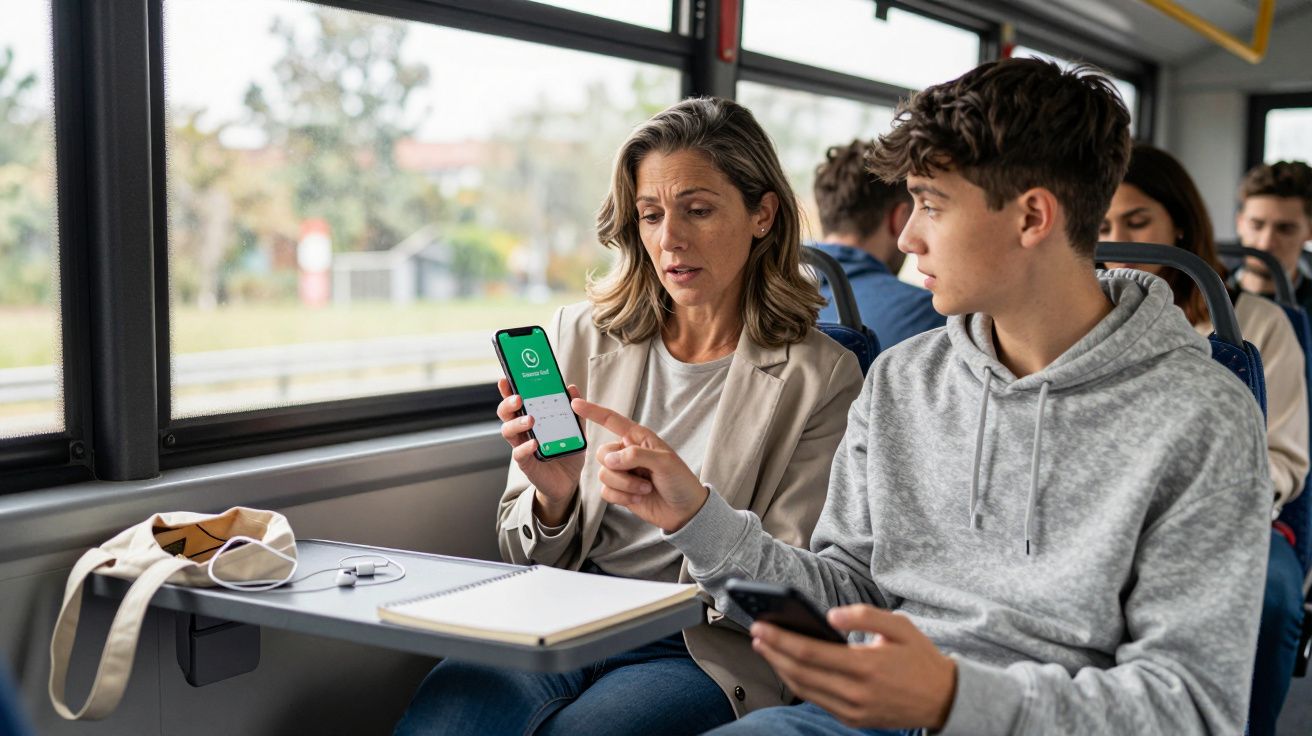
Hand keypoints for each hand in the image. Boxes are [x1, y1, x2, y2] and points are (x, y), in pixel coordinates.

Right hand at [497, 377, 584, 525]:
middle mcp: (522, 431)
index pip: (515, 401)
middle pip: (505, 414)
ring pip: (508, 432)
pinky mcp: (526, 464)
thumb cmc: (567, 451)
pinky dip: (525, 447)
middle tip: (519, 399)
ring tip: (531, 420)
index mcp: (531, 419)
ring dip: (517, 423)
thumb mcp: (575, 429)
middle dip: (508, 403)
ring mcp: (522, 447)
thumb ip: (573, 410)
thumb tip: (571, 388)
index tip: (505, 379)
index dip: (508, 390)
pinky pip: (519, 454)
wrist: (569, 481)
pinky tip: (534, 443)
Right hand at [571, 398, 709, 532]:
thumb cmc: (680, 481)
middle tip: (642, 476)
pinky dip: (622, 497)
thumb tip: (610, 460)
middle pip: (602, 453)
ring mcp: (623, 472)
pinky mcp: (619, 491)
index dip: (593, 412)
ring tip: (645, 489)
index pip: (612, 421)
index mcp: (638, 438)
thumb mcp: (664, 462)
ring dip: (625, 485)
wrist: (684, 511)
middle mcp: (627, 452)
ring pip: (603, 474)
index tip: (575, 403)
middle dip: (619, 468)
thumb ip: (636, 455)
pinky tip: (639, 499)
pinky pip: (605, 491)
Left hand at [750, 605, 956, 729]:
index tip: (761, 626)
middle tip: (756, 634)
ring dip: (781, 669)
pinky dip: (799, 684)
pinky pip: (818, 701)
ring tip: (767, 648)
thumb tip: (830, 616)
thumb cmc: (920, 658)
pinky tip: (789, 667)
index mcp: (866, 666)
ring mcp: (854, 711)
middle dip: (773, 653)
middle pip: (800, 673)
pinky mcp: (854, 720)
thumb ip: (864, 615)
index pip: (810, 654)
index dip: (780, 640)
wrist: (945, 699)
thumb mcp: (900, 626)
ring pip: (805, 690)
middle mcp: (857, 693)